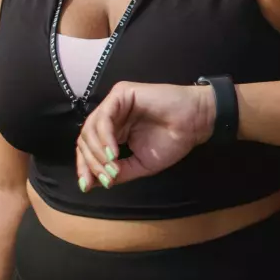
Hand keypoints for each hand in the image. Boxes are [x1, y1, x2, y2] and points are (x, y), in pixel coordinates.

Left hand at [76, 82, 215, 189]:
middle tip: (105, 177)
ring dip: (97, 152)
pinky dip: (105, 137)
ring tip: (112, 166)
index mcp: (115, 131)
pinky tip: (113, 152)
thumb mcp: (141, 164)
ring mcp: (115, 103)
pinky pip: (104, 117)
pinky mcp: (121, 94)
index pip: (89, 147)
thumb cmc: (173, 141)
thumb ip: (118, 172)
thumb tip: (91, 183)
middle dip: (90, 162)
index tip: (87, 186)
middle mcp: (111, 116)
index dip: (85, 167)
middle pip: (85, 138)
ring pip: (91, 128)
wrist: (194, 123)